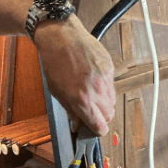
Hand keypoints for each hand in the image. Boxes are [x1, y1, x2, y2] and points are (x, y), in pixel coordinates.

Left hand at [33, 15, 115, 135]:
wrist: (61, 37)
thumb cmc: (55, 62)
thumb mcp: (56, 91)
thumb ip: (70, 110)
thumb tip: (77, 125)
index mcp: (82, 99)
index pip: (100, 125)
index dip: (97, 130)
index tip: (95, 129)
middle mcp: (97, 90)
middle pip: (109, 115)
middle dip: (101, 117)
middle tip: (91, 111)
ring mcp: (105, 78)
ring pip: (112, 101)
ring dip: (104, 102)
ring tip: (90, 93)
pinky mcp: (110, 67)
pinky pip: (112, 85)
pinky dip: (104, 86)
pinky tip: (92, 78)